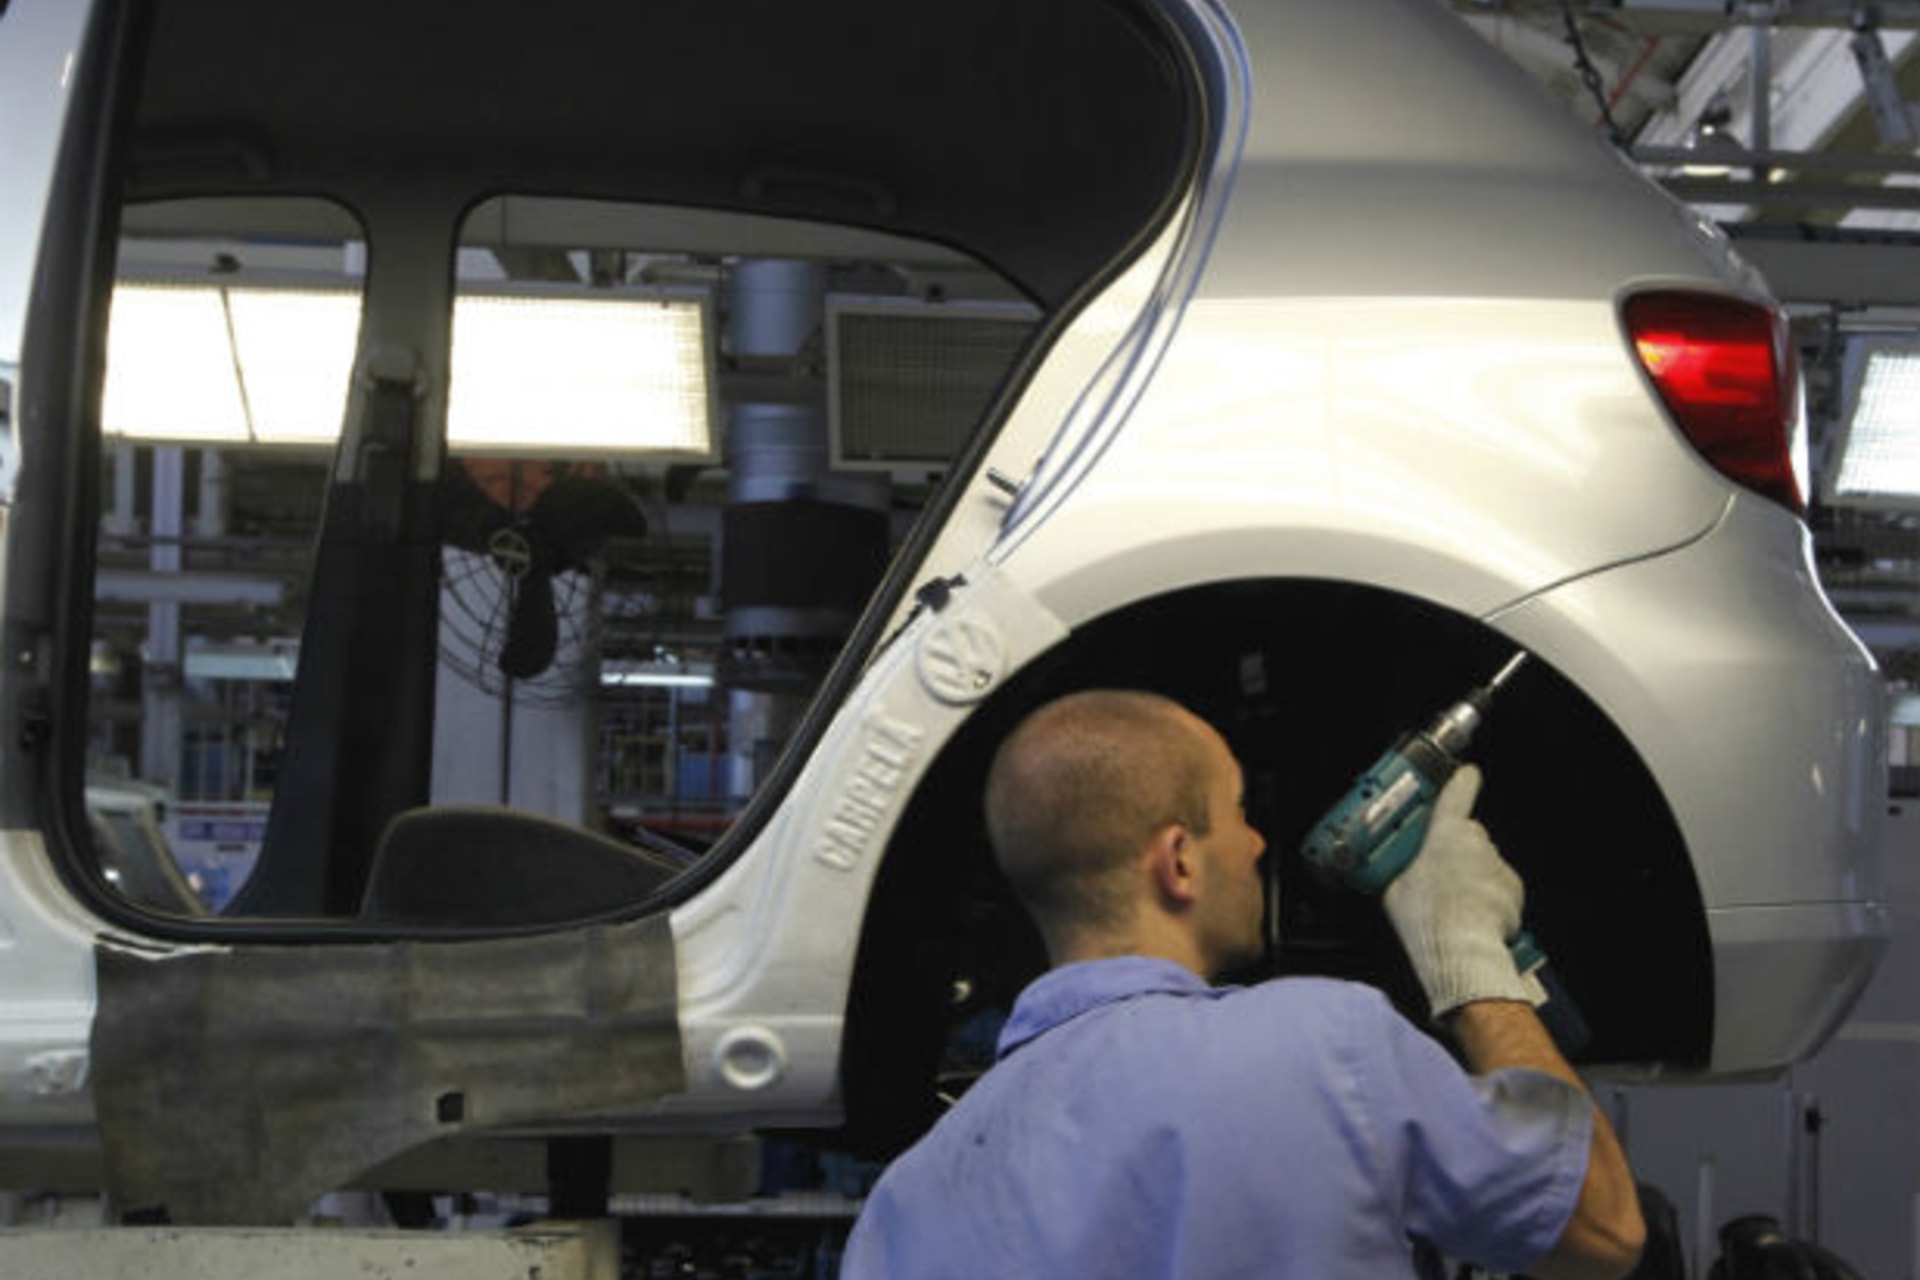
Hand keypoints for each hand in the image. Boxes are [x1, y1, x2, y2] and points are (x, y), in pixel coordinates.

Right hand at [1382, 765, 1545, 1019]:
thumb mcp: (1394, 891)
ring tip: (1453, 904)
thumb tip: (1393, 873)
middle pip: (1467, 835)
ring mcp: (1497, 864)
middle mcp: (1476, 842)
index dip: (1462, 780)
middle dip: (1454, 850)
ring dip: (1471, 875)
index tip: (1467, 772)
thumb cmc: (1427, 917)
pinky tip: (1472, 913)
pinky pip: (1499, 884)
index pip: (1457, 794)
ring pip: (1483, 862)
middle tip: (1436, 874)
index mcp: (1445, 834)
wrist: (1462, 948)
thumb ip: (1399, 872)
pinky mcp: (1514, 887)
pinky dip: (1488, 895)